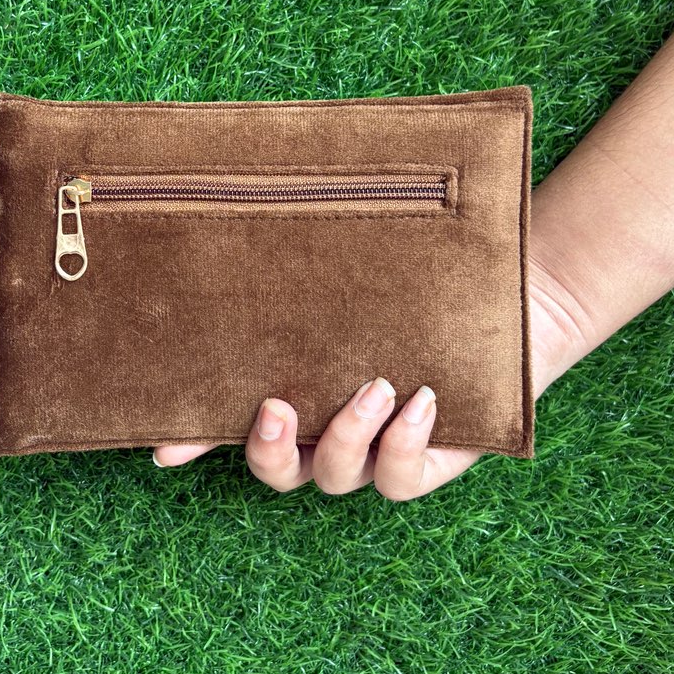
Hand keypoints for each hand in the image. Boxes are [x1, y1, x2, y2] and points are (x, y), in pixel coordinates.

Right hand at [152, 253, 589, 498]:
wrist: (508, 293)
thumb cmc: (418, 271)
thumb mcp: (356, 259)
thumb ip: (304, 250)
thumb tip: (246, 193)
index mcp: (295, 387)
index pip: (229, 423)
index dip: (194, 441)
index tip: (166, 446)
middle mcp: (325, 429)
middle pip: (278, 470)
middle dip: (269, 449)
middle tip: (278, 406)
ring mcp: (373, 452)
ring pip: (338, 477)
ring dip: (348, 435)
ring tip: (377, 384)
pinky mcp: (426, 464)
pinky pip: (400, 480)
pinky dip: (403, 446)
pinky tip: (421, 399)